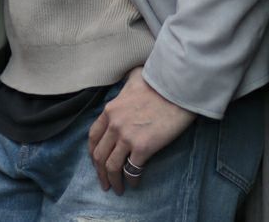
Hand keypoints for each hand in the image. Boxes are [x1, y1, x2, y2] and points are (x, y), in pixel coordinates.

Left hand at [87, 67, 195, 195]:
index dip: (93, 152)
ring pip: (112, 166)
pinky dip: (132, 180)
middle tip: (105, 183)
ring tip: (118, 189)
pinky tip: (135, 183)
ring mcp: (127, 137)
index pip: (93, 136)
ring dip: (113, 181)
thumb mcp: (133, 79)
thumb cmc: (157, 82)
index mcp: (110, 110)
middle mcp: (114, 124)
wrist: (176, 88)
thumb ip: (125, 87)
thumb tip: (127, 84)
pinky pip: (132, 170)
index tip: (97, 162)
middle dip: (100, 173)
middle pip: (99, 155)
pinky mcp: (142, 147)